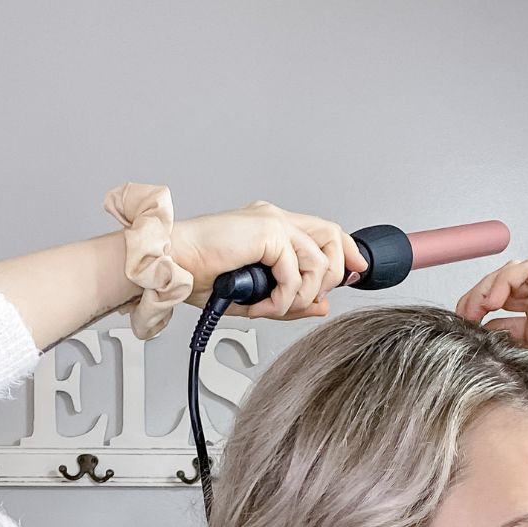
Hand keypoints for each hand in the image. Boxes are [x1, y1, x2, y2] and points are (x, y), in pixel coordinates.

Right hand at [170, 201, 367, 319]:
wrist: (172, 266)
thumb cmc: (198, 275)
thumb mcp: (256, 295)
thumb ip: (291, 298)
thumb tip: (322, 305)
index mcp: (271, 227)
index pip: (325, 231)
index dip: (346, 252)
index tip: (355, 274)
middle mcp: (275, 219)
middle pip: (332, 237)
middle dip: (331, 275)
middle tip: (309, 300)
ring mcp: (272, 222)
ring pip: (318, 259)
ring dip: (301, 295)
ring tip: (273, 307)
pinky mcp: (267, 231)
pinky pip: (295, 272)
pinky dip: (282, 298)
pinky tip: (260, 305)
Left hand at [454, 257, 527, 424]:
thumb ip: (519, 378)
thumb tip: (477, 383)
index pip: (495, 322)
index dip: (472, 328)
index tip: (457, 345)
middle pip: (499, 294)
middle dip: (473, 303)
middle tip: (459, 323)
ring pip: (512, 276)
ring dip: (486, 286)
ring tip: (474, 309)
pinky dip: (508, 277)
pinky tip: (495, 299)